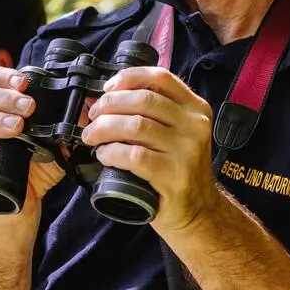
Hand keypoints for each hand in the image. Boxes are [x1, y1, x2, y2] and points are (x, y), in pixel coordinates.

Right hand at [0, 65, 63, 208]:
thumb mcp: (61, 144)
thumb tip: (89, 106)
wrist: (25, 203)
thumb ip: (73, 125)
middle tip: (29, 108)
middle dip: (5, 97)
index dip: (4, 76)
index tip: (24, 82)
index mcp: (2, 108)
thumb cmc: (39, 168)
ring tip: (16, 128)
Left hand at [81, 66, 221, 236]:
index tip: (107, 87)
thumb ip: (150, 114)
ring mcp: (187, 151)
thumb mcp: (175, 133)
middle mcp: (194, 125)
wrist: (198, 211)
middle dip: (109, 105)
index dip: (128, 77)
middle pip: (143, 100)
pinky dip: (112, 152)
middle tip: (92, 118)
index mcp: (194, 108)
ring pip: (136, 125)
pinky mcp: (174, 175)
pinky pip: (135, 156)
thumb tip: (102, 98)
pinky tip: (104, 155)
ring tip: (91, 137)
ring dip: (104, 129)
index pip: (160, 78)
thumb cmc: (177, 169)